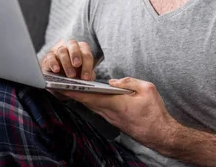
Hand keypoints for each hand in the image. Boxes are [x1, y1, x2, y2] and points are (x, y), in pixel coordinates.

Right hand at [41, 39, 95, 80]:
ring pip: (61, 50)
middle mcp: (69, 47)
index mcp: (81, 49)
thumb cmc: (74, 74)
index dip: (87, 64)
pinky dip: (53, 63)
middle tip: (77, 65)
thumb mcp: (82, 75)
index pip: (85, 52)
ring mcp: (57, 51)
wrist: (59, 78)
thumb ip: (86, 76)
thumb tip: (89, 80)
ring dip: (66, 63)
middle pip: (73, 44)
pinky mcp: (48, 57)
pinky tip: (56, 70)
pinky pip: (50, 57)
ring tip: (70, 75)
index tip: (86, 77)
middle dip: (75, 54)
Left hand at [61, 77, 178, 146]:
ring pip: (90, 105)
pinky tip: (84, 95)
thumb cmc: (155, 112)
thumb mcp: (147, 89)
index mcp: (116, 103)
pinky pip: (97, 109)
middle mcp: (109, 112)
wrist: (160, 134)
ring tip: (65, 86)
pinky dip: (88, 101)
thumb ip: (129, 81)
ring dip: (78, 97)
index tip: (60, 86)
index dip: (73, 91)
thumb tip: (113, 81)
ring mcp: (110, 118)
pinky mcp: (113, 120)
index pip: (89, 96)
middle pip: (85, 101)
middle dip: (70, 92)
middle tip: (55, 84)